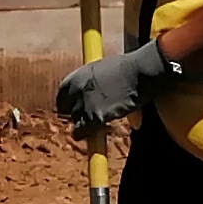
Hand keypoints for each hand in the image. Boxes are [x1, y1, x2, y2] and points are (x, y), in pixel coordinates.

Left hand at [54, 40, 171, 136]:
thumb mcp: (103, 70)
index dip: (71, 104)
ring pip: (76, 122)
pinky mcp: (93, 117)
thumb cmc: (129, 69)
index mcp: (75, 77)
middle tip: (90, 118)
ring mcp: (83, 104)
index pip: (62, 97)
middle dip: (77, 114)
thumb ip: (95, 83)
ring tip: (100, 124)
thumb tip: (97, 95)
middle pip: (66, 110)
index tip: (79, 109)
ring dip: (85, 124)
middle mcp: (74, 90)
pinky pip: (81, 132)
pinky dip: (87, 134)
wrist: (140, 72)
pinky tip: (98, 132)